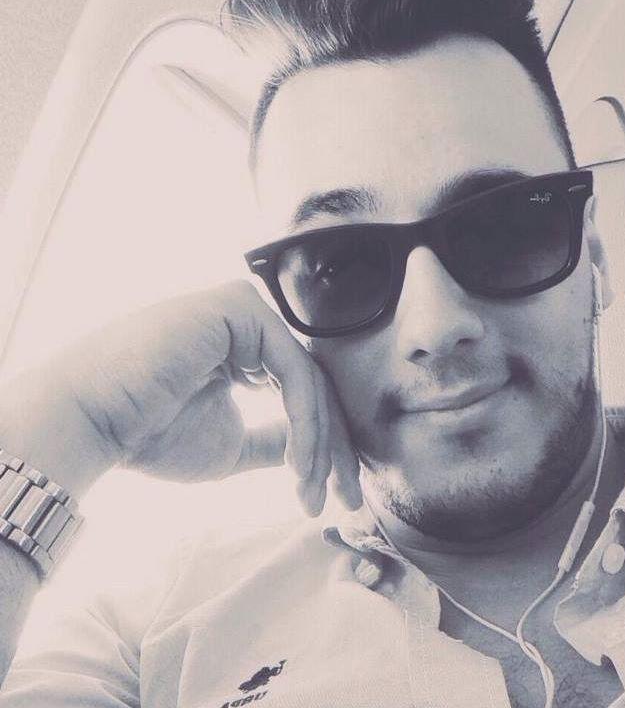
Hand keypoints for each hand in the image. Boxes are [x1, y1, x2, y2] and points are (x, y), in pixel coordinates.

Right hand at [0, 281, 361, 515]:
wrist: (94, 422)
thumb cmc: (150, 435)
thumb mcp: (232, 445)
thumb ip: (274, 440)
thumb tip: (311, 449)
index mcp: (244, 350)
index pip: (303, 394)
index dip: (325, 447)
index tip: (334, 498)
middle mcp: (249, 326)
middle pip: (314, 388)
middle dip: (335, 450)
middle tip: (346, 501)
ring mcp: (245, 311)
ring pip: (310, 383)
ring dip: (319, 445)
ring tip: (312, 492)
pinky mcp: (240, 309)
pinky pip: (294, 371)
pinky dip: (304, 421)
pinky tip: (299, 465)